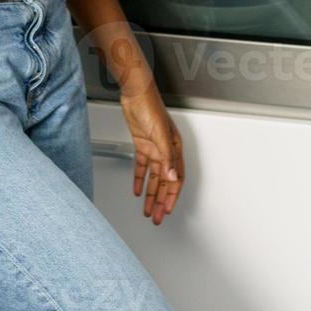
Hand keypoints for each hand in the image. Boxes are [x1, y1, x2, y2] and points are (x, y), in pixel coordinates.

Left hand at [118, 84, 185, 226]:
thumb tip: (172, 176)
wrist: (135, 93)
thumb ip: (167, 157)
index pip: (176, 179)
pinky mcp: (142, 145)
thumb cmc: (151, 107)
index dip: (172, 196)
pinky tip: (137, 190)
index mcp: (174, 149)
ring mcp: (153, 148)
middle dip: (161, 201)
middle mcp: (165, 151)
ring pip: (153, 178)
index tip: (168, 210)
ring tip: (148, 210)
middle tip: (158, 217)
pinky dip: (140, 180)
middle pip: (165, 182)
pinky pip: (142, 167)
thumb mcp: (160, 135)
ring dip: (150, 194)